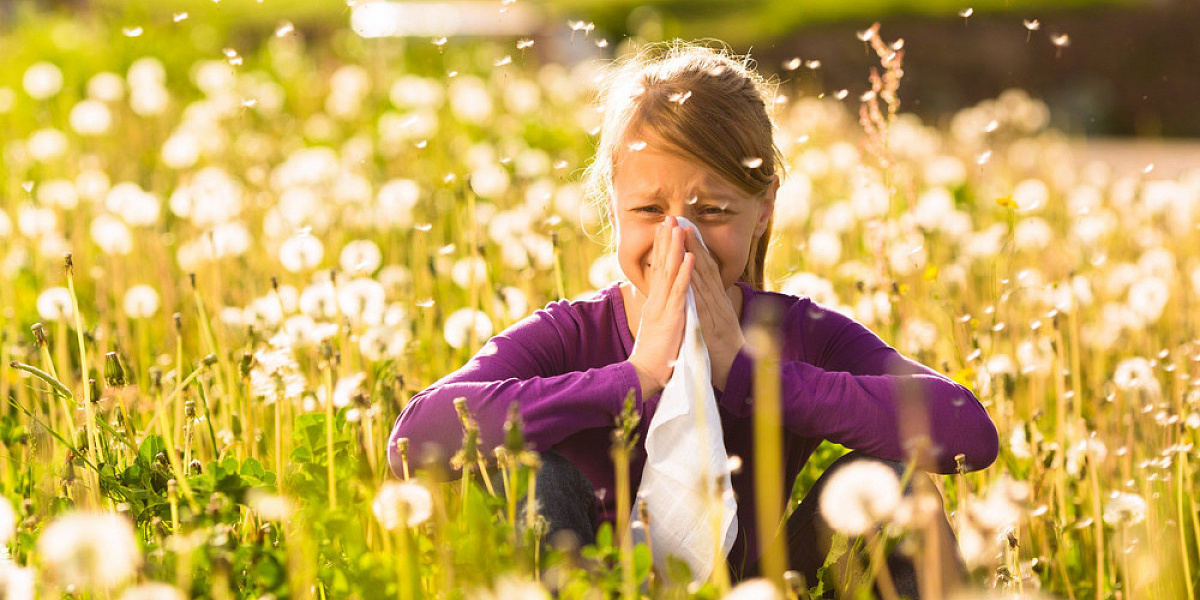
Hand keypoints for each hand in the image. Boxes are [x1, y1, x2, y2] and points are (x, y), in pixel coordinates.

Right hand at [627, 217, 694, 398]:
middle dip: (665, 240)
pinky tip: (689, 257)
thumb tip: (662, 301)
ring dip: (675, 248)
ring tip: (678, 227)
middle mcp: (657, 300)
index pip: (658, 270)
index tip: (665, 229)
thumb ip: (660, 312)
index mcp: (655, 302)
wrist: (645, 374)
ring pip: (670, 272)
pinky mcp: (672, 317)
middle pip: (661, 264)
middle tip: (669, 217)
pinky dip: (685, 273)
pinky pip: (680, 291)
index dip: (662, 248)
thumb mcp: (657, 328)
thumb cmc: (654, 355)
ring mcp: (663, 307)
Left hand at [683, 227, 745, 390]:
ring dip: (692, 253)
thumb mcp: (718, 324)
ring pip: (703, 277)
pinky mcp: (711, 323)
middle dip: (692, 242)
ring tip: (682, 232)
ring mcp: (715, 310)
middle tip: (681, 219)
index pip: (706, 269)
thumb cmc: (725, 351)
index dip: (696, 248)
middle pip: (704, 266)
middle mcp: (718, 301)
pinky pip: (701, 299)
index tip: (685, 228)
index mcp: (717, 301)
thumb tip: (705, 295)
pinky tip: (689, 267)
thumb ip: (711, 308)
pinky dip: (695, 282)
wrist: (738, 373)